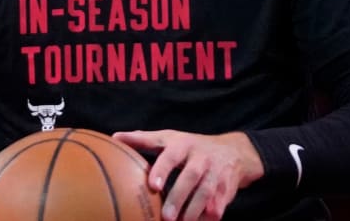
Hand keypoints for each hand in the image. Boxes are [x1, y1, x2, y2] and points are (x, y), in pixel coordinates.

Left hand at [112, 130, 264, 220]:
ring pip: (206, 194)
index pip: (172, 155)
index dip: (163, 169)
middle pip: (191, 177)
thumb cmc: (192, 146)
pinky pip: (218, 207)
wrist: (234, 151)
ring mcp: (216, 174)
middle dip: (179, 197)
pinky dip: (206, 218)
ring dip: (193, 211)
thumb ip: (143, 139)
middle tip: (165, 216)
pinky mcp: (226, 191)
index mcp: (184, 144)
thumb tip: (115, 137)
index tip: (153, 185)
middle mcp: (202, 158)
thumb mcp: (170, 138)